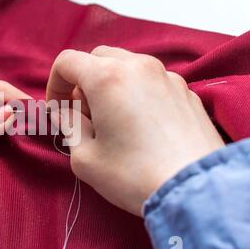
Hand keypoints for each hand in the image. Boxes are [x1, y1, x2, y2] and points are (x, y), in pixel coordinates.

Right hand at [46, 46, 224, 215]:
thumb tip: (66, 112)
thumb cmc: (133, 176)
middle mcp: (139, 67)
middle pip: (98, 57)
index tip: (58, 110)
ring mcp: (167, 77)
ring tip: (113, 121)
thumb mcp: (84, 158)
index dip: (55, 84)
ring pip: (127, 66)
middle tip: (85, 115)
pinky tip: (141, 126)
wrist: (195, 191)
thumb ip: (69, 126)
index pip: (67, 61)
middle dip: (83, 81)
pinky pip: (151, 81)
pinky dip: (136, 93)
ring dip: (110, 85)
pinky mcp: (186, 92)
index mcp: (107, 78)